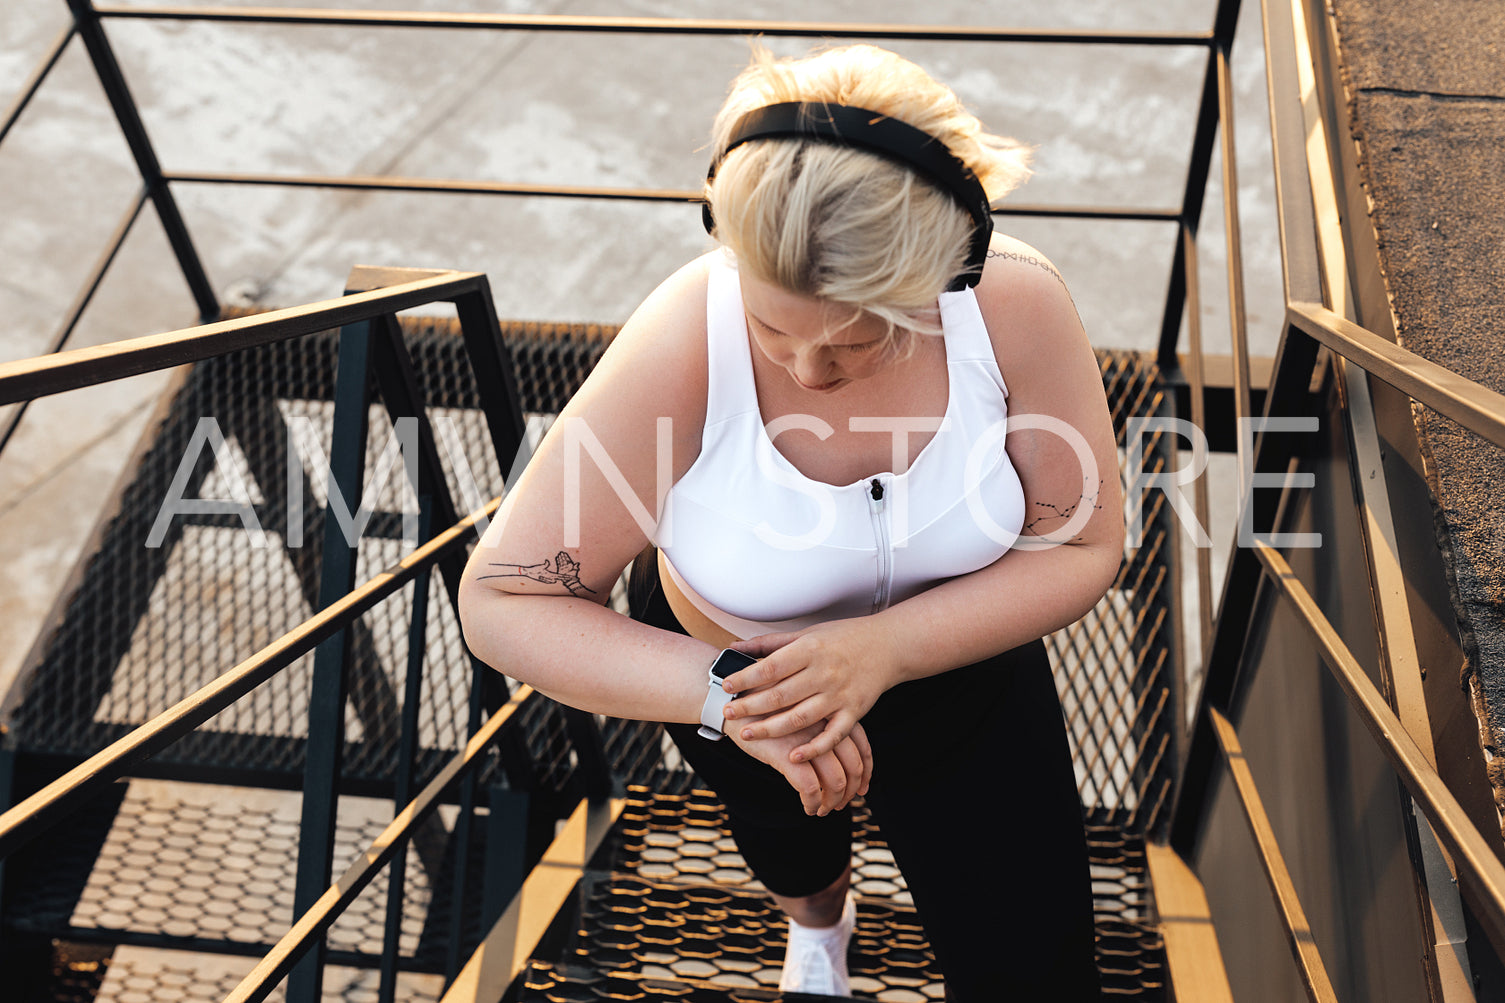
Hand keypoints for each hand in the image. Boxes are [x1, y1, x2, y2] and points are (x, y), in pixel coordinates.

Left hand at [720, 618, 901, 763]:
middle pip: (781, 695)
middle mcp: (824, 672)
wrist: (889, 646)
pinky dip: (814, 748)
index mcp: (810, 649)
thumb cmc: (844, 638)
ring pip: (801, 717)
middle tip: (728, 714)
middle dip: (750, 707)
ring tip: (748, 735)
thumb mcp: (807, 634)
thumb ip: (770, 644)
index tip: (726, 685)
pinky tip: (794, 756)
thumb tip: (735, 648)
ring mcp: (840, 694)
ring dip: (772, 729)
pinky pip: (832, 735)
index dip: (746, 678)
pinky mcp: (854, 712)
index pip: (771, 667)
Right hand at [729, 716, 872, 815]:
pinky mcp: (788, 755)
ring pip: (836, 781)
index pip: (862, 746)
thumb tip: (837, 756)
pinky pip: (810, 789)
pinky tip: (807, 808)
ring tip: (822, 809)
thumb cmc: (766, 704)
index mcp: (832, 712)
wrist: (735, 700)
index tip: (861, 787)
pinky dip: (812, 803)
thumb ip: (821, 723)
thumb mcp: (801, 706)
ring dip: (832, 801)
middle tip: (842, 804)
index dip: (865, 771)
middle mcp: (826, 725)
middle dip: (851, 791)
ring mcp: (809, 740)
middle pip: (854, 766)